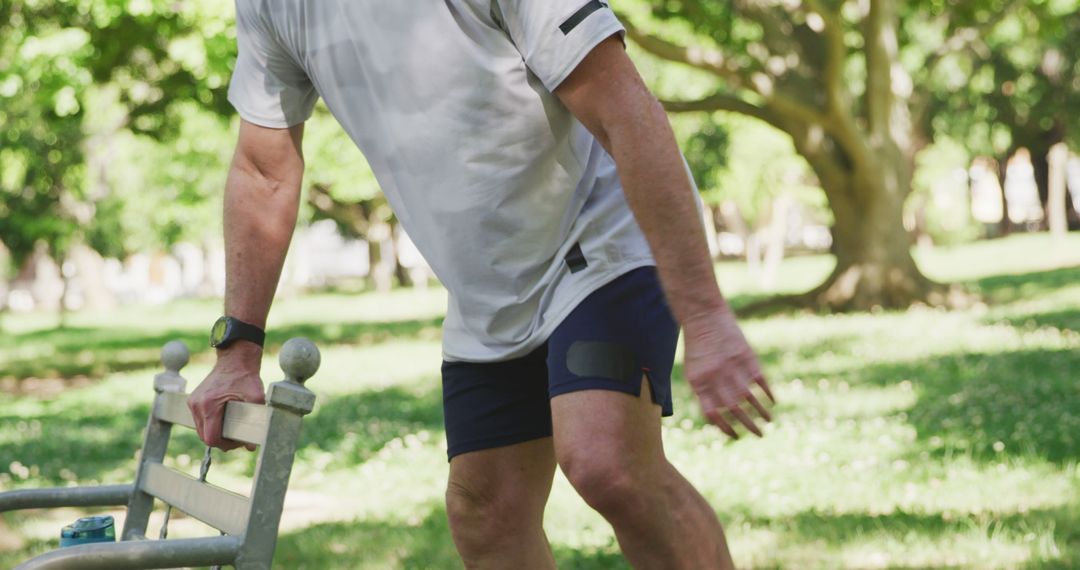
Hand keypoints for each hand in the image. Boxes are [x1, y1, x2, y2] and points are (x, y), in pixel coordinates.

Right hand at [188, 346, 265, 450]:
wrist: (235, 358)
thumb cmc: (246, 376)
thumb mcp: (256, 397)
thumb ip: (255, 420)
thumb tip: (251, 446)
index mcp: (208, 406)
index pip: (211, 438)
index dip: (225, 444)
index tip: (238, 441)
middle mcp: (196, 405)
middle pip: (204, 436)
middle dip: (221, 440)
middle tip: (237, 436)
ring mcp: (192, 402)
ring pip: (201, 429)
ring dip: (215, 432)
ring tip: (232, 428)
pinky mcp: (194, 400)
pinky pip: (200, 420)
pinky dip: (211, 424)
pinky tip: (225, 420)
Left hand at [683, 305, 774, 439]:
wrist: (704, 318)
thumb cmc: (698, 348)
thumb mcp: (693, 372)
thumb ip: (704, 393)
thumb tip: (718, 418)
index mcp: (700, 384)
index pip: (713, 414)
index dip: (725, 428)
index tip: (736, 436)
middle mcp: (717, 379)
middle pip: (735, 410)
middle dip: (749, 426)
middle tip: (759, 436)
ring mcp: (733, 368)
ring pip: (750, 399)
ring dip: (762, 413)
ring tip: (769, 422)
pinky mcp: (747, 358)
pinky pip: (761, 382)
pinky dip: (768, 394)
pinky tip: (774, 402)